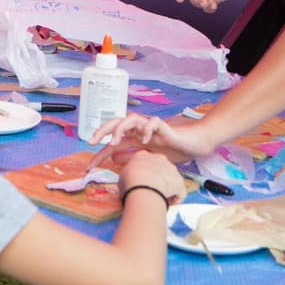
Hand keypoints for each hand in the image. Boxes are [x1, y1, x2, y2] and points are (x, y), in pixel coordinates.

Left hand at [89, 114, 214, 168]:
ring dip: (120, 128)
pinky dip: (147, 129)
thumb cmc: (172, 149)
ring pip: (131, 118)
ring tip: (115, 140)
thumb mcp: (148, 157)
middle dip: (102, 130)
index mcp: (135, 138)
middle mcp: (140, 130)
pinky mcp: (164, 127)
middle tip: (91, 142)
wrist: (194, 145)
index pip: (113, 143)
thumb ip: (131, 157)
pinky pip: (153, 122)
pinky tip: (145, 139)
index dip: (100, 154)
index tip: (89, 167)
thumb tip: (112, 158)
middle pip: (117, 123)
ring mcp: (151, 127)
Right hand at [117, 149, 187, 206]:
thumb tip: (126, 183)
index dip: (143, 173)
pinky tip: (167, 203)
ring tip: (158, 198)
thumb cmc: (130, 182)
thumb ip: (127, 176)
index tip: (140, 181)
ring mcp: (171, 169)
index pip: (145, 162)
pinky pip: (179, 192)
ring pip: (170, 180)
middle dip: (156, 179)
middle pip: (159, 169)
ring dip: (166, 189)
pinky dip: (174, 199)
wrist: (142, 187)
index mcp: (143, 156)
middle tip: (149, 190)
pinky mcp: (179, 182)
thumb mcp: (122, 176)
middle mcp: (159, 159)